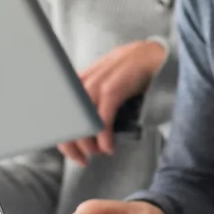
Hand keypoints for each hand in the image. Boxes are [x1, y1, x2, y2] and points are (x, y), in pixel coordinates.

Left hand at [58, 40, 165, 165]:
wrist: (152, 54)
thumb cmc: (131, 69)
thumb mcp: (105, 79)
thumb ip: (92, 96)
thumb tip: (87, 125)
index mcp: (78, 82)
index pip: (60, 115)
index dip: (63, 137)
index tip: (72, 152)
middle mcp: (83, 83)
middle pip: (67, 121)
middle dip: (72, 146)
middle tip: (83, 159)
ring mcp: (97, 85)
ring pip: (82, 124)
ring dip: (89, 145)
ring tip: (99, 152)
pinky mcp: (112, 90)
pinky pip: (102, 121)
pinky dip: (105, 138)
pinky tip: (109, 147)